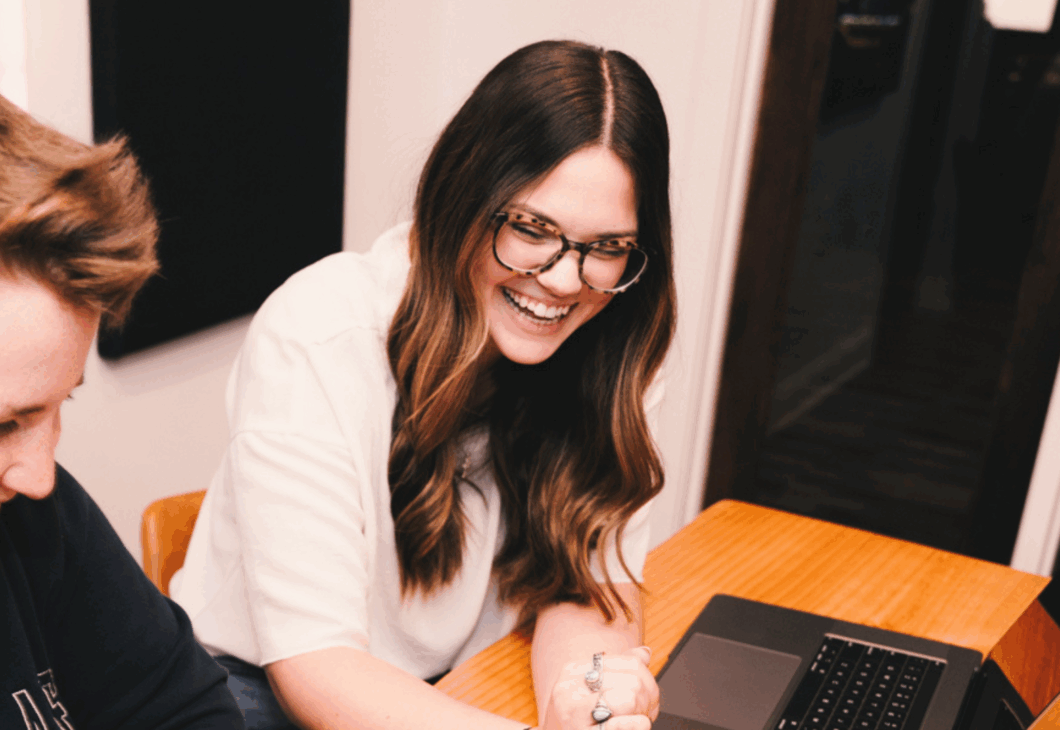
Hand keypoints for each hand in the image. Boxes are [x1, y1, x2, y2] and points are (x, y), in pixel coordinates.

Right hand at [540, 646, 658, 729]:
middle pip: (634, 681)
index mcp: (573, 671)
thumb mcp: (597, 690)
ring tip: (632, 720)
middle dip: (647, 700)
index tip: (647, 694)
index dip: (647, 680)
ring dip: (641, 714)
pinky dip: (637, 726)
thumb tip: (644, 653)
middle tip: (643, 711)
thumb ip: (620, 670)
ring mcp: (573, 715)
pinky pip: (626, 724)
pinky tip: (628, 728)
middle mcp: (568, 690)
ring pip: (630, 699)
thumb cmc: (583, 720)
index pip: (630, 662)